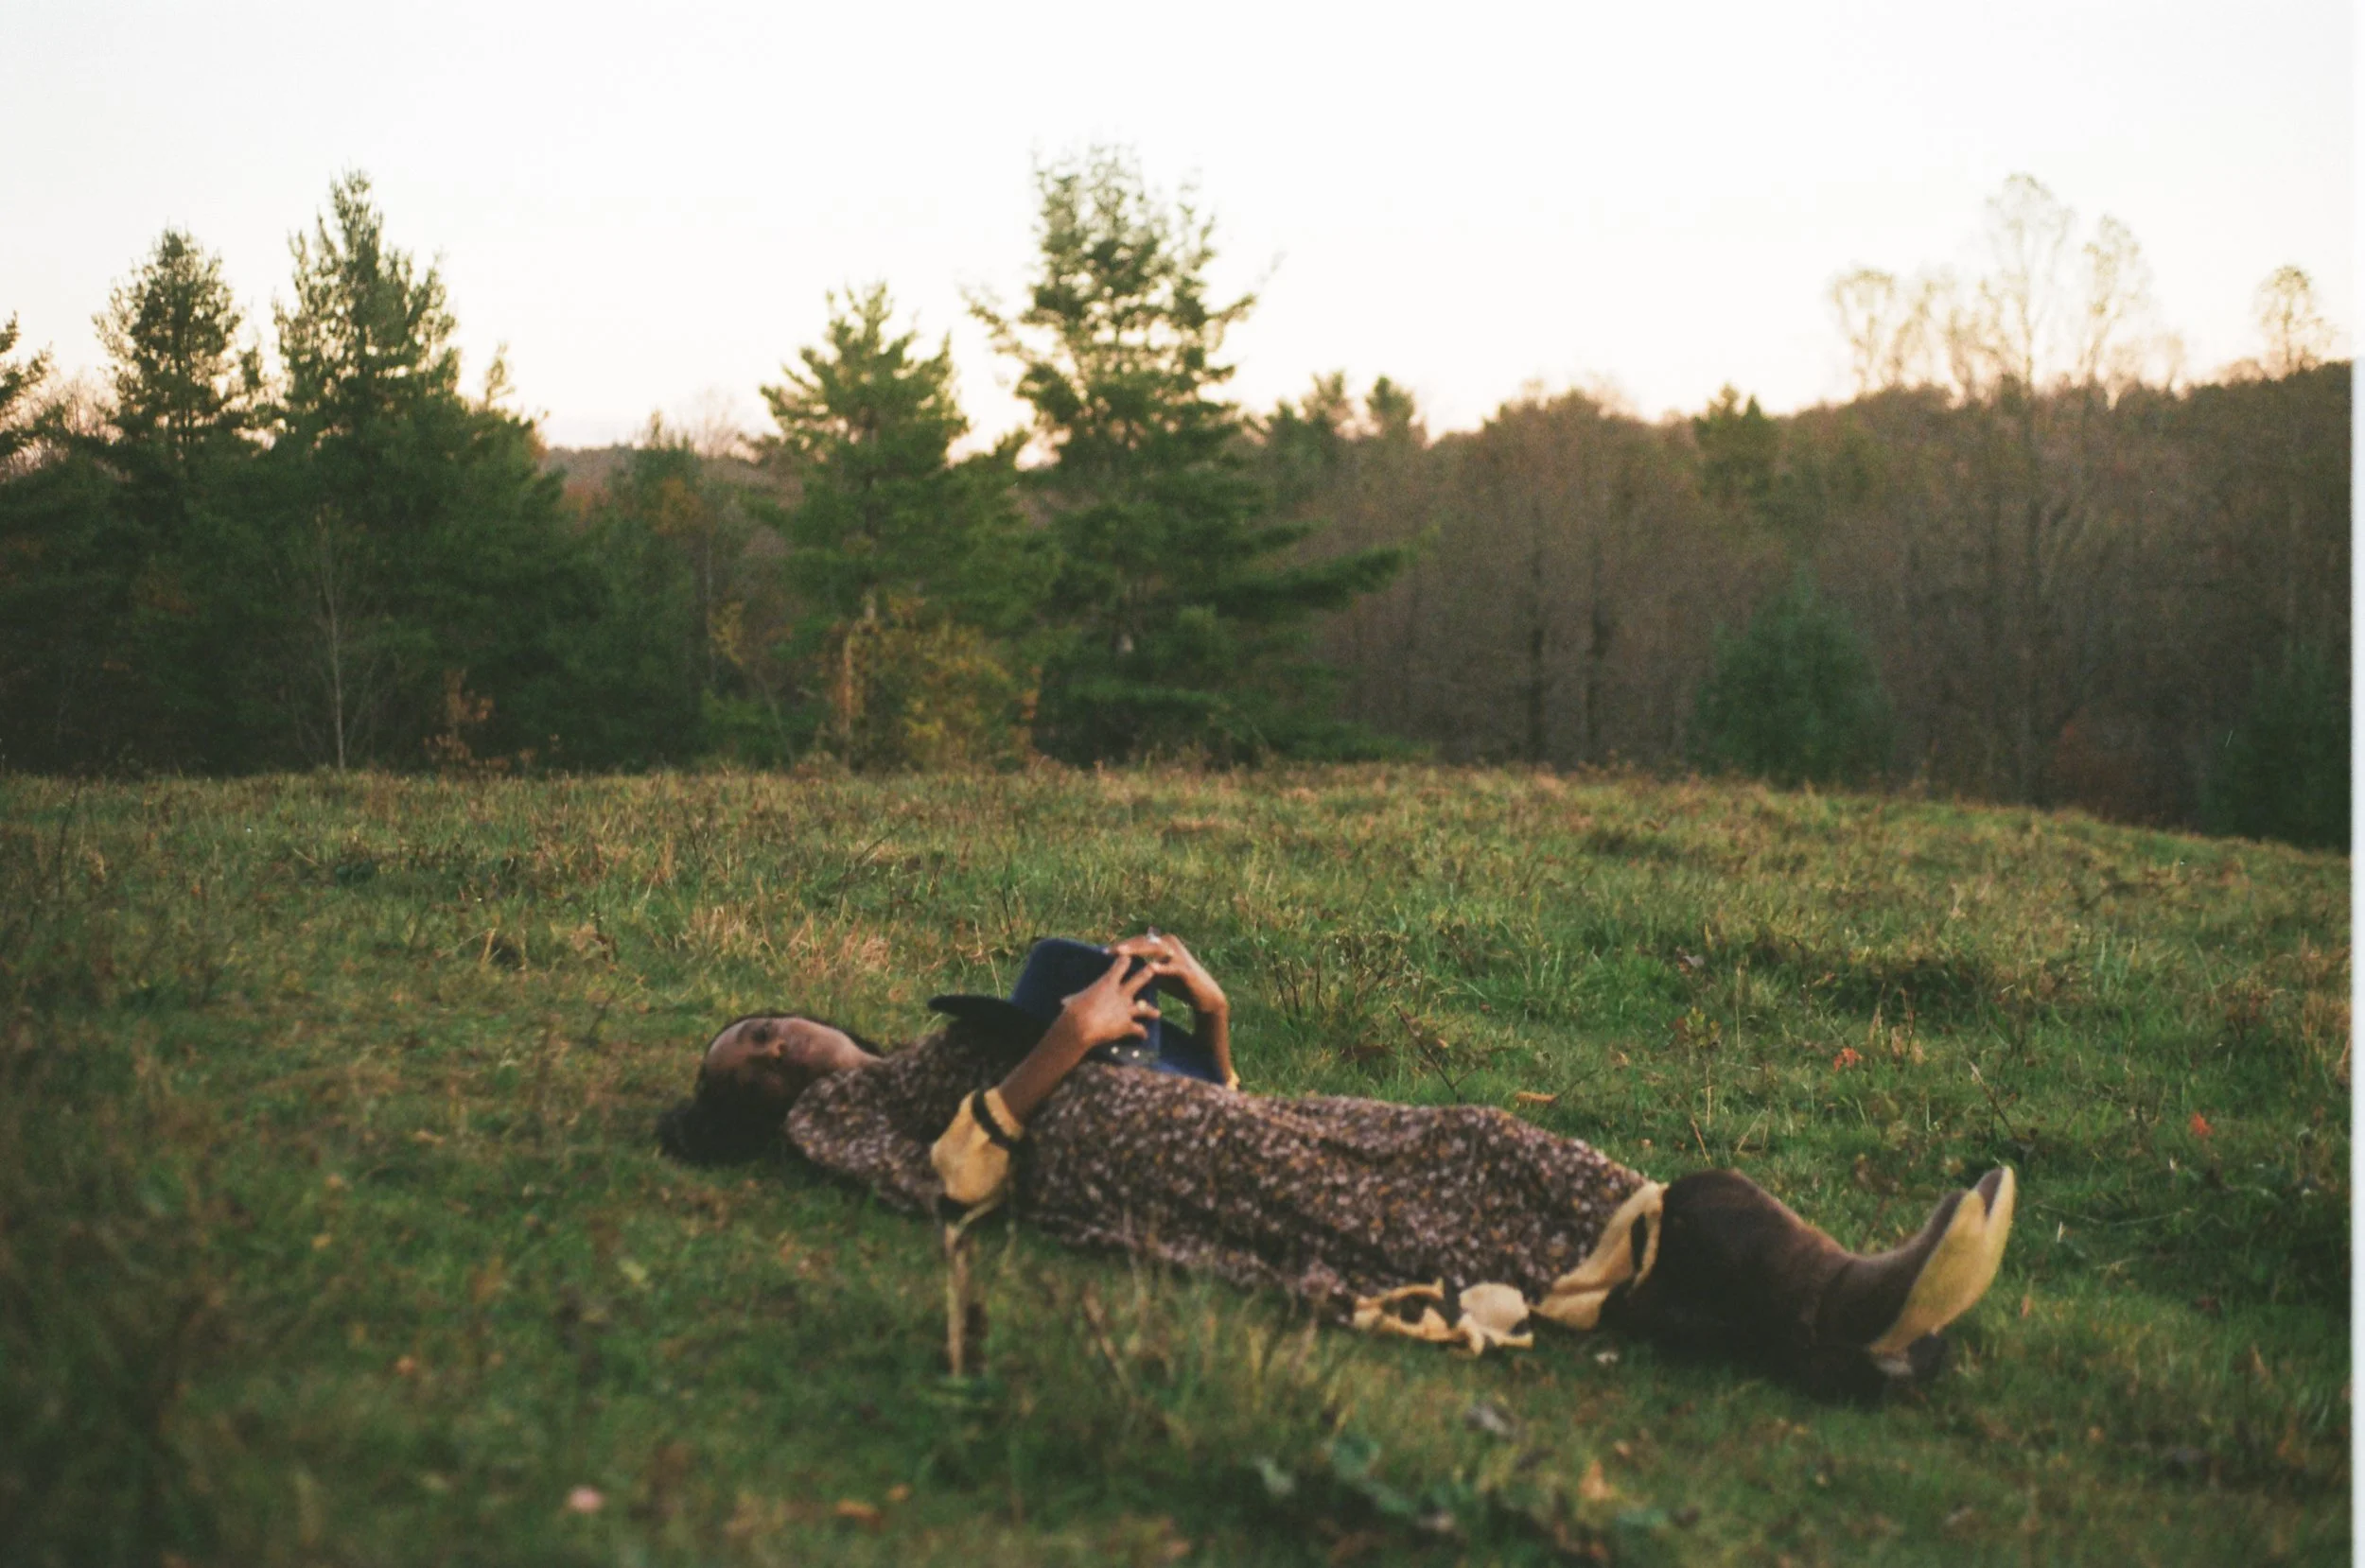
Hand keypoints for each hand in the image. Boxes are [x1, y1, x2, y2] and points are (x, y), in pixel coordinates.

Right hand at [1058, 953, 1162, 1051]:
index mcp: (1107, 983)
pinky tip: (1144, 1036)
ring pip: (1143, 1007)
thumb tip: (1064, 1001)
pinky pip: (1138, 1029)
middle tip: (1154, 969)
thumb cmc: (1073, 1011)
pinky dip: (1141, 1033)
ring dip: (1151, 1010)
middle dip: (1148, 974)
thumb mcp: (1074, 999)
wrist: (1080, 1027)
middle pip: (1139, 980)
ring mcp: (1126, 1009)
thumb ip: (1077, 998)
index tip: (1129, 957)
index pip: (1120, 965)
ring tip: (1157, 1013)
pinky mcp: (1127, 1025)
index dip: (1125, 960)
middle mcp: (1120, 994)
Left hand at [1112, 929, 1227, 1018]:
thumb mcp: (1157, 973)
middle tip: (1109, 951)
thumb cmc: (1178, 983)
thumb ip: (1143, 966)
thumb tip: (1120, 966)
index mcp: (1163, 943)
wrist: (1204, 995)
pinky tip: (1151, 968)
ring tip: (1122, 954)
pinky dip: (1162, 967)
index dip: (1123, 945)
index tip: (1105, 951)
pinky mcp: (1187, 969)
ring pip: (1155, 950)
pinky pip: (1172, 967)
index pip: (1139, 941)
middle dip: (1126, 946)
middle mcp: (1171, 944)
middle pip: (1144, 942)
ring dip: (1138, 951)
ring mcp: (1179, 955)